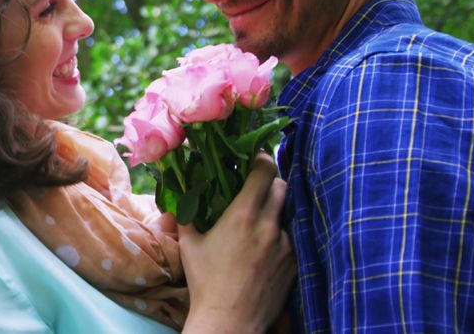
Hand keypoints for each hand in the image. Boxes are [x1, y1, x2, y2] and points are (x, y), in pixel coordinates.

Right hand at [179, 152, 295, 333]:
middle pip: (282, 186)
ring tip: (259, 221)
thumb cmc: (206, 283)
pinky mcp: (295, 263)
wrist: (231, 321)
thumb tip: (179, 200)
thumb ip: (186, 217)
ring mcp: (286, 245)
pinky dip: (279, 237)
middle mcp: (269, 225)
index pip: (264, 172)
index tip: (255, 157)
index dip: (261, 159)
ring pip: (287, 214)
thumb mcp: (189, 246)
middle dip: (271, 182)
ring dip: (275, 211)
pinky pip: (291, 239)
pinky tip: (265, 248)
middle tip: (257, 186)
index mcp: (242, 215)